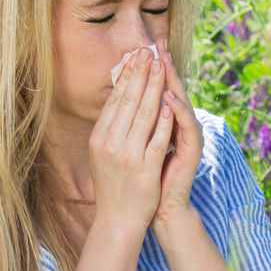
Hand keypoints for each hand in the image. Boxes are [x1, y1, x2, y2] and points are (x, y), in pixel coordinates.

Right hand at [88, 46, 174, 231]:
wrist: (118, 219)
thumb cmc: (113, 184)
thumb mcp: (104, 152)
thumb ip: (111, 126)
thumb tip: (119, 95)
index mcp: (99, 137)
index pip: (116, 99)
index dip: (127, 75)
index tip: (137, 55)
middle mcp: (110, 143)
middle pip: (129, 100)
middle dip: (142, 72)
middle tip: (150, 50)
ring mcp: (128, 155)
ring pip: (144, 113)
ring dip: (155, 86)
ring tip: (162, 66)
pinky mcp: (145, 167)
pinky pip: (158, 137)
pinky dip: (165, 118)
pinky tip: (171, 101)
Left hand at [152, 38, 204, 226]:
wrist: (162, 208)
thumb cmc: (149, 176)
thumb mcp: (139, 143)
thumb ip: (139, 120)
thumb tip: (124, 96)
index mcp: (167, 122)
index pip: (159, 89)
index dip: (152, 68)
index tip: (143, 46)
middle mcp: (181, 125)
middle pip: (173, 89)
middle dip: (165, 66)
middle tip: (158, 43)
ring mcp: (190, 137)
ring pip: (182, 103)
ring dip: (173, 83)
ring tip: (164, 63)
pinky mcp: (193, 151)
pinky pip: (186, 127)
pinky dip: (179, 112)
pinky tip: (170, 98)